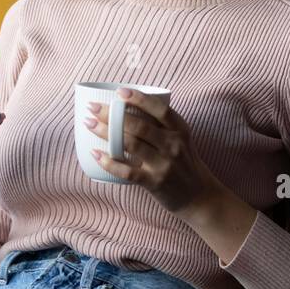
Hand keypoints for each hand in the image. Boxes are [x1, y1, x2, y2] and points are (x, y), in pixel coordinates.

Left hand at [82, 87, 216, 214]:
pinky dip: (109, 162)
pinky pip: (127, 171)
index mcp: (180, 130)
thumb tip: (127, 108)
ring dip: (106, 133)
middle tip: (93, 107)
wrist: (200, 196)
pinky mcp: (155, 182)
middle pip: (139, 125)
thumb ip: (161, 126)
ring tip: (89, 124)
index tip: (119, 92)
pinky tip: (96, 154)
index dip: (139, 98)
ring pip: (131, 144)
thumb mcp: (181, 140)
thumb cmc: (184, 163)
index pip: (160, 109)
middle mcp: (173, 145)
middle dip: (112, 114)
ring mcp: (164, 164)